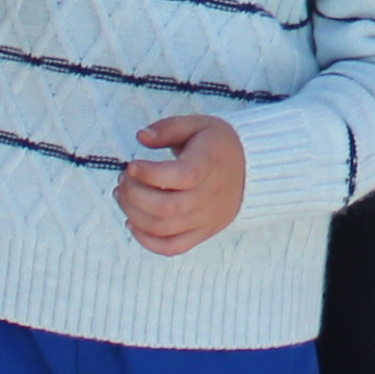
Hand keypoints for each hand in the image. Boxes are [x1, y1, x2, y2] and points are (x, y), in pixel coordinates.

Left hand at [115, 113, 249, 253]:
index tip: (133, 165)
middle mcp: (209, 196)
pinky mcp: (202, 233)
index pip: (181, 177)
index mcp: (209, 165)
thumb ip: (168, 128)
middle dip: (134, 195)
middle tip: (123, 181)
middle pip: (166, 207)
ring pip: (164, 228)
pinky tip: (133, 223)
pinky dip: (147, 241)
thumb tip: (141, 137)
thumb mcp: (197, 125)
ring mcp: (206, 219)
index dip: (150, 174)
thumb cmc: (218, 145)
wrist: (251, 169)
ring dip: (134, 215)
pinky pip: (172, 247)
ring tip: (123, 196)